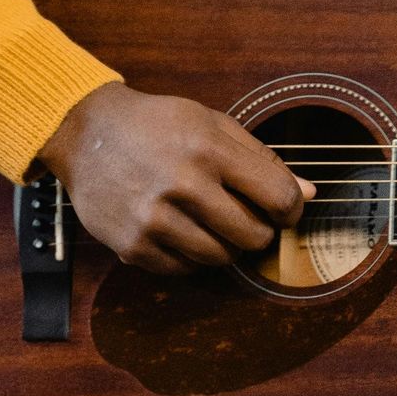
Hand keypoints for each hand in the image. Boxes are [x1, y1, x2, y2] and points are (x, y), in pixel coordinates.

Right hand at [37, 82, 313, 271]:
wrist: (85, 132)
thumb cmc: (157, 126)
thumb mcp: (212, 125)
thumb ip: (262, 160)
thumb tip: (311, 195)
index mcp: (209, 149)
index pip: (279, 198)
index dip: (291, 209)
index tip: (284, 210)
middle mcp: (182, 185)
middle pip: (253, 236)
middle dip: (259, 231)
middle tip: (246, 219)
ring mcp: (155, 219)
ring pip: (221, 258)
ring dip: (224, 246)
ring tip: (210, 222)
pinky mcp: (133, 245)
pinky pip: (184, 270)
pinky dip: (190, 257)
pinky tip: (181, 231)